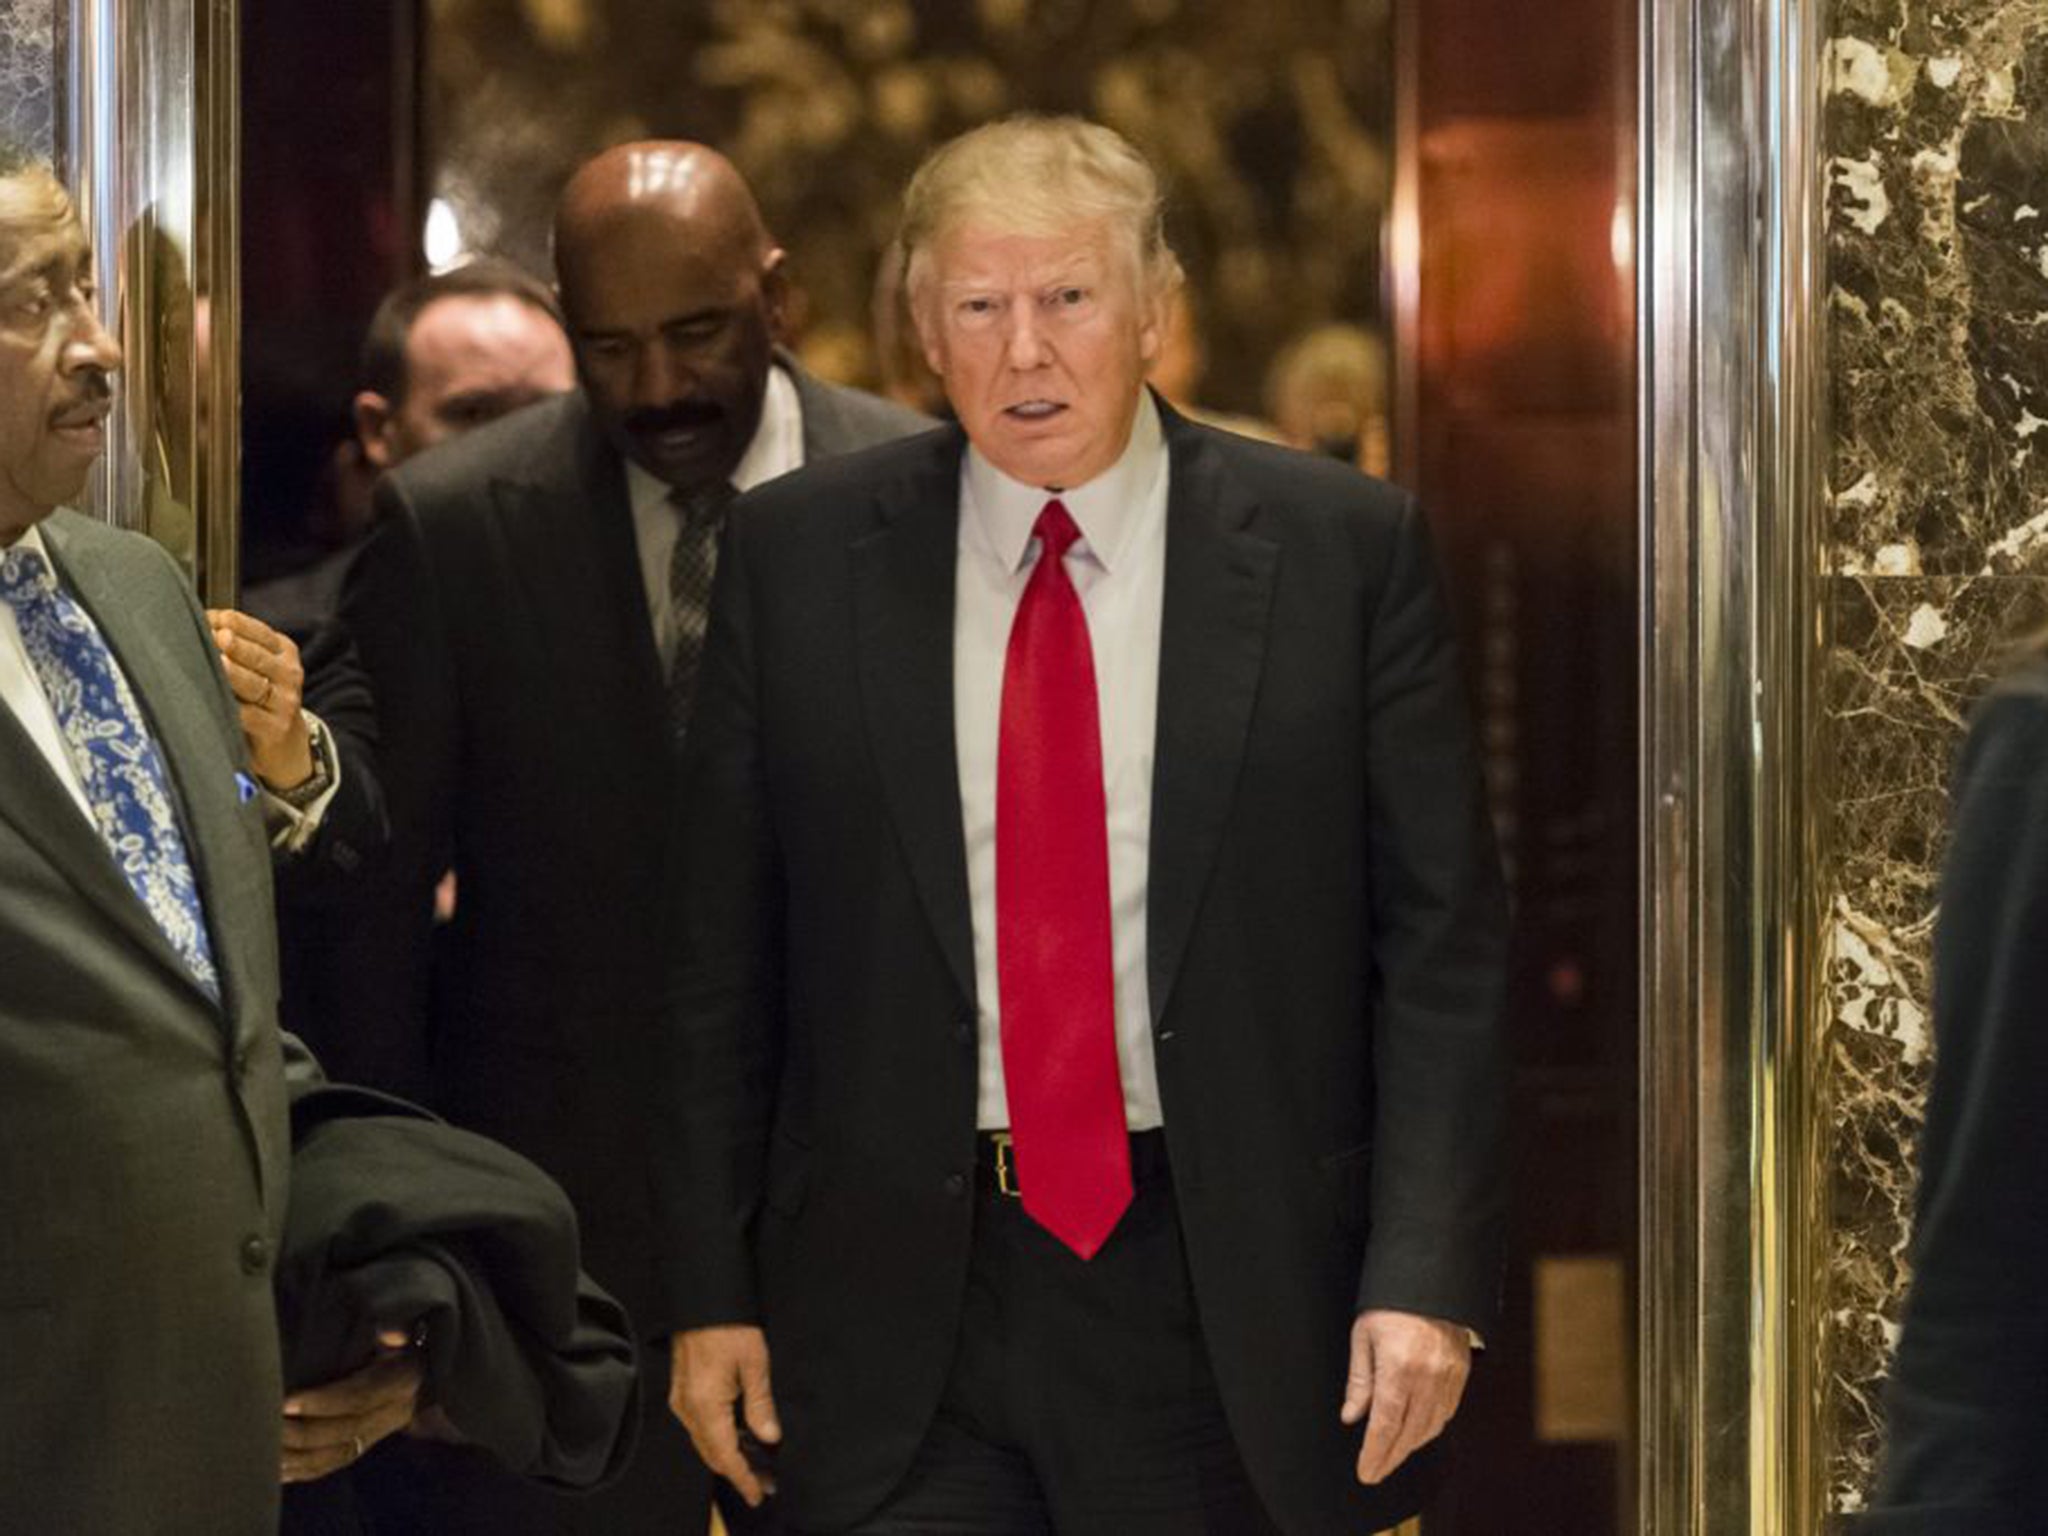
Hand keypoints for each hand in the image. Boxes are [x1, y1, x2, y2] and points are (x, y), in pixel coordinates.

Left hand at [206, 608, 312, 790]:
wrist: (284, 743)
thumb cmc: (260, 698)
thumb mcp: (260, 666)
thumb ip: (238, 645)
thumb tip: (203, 622)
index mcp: (285, 652)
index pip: (259, 632)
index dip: (234, 623)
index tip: (210, 618)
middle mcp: (288, 674)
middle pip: (258, 656)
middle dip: (235, 645)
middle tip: (216, 635)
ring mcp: (284, 702)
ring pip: (254, 684)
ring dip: (233, 673)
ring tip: (219, 662)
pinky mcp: (273, 728)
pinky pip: (248, 715)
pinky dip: (231, 707)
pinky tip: (214, 699)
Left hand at [280, 1327, 424, 1483]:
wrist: (418, 1372)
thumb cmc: (397, 1344)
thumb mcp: (398, 1331)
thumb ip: (392, 1327)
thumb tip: (393, 1334)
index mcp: (400, 1383)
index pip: (359, 1398)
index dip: (323, 1403)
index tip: (286, 1402)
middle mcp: (391, 1414)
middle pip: (344, 1431)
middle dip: (301, 1432)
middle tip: (266, 1426)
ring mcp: (377, 1434)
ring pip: (335, 1455)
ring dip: (298, 1456)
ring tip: (265, 1448)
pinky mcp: (363, 1447)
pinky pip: (332, 1466)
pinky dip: (302, 1470)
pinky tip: (276, 1468)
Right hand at [671, 1326, 779, 1506]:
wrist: (703, 1297)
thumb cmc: (730, 1326)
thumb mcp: (755, 1364)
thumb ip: (760, 1405)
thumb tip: (769, 1437)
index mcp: (705, 1405)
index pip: (725, 1455)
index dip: (743, 1478)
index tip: (759, 1493)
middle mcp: (687, 1408)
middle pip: (711, 1454)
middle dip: (736, 1472)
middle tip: (762, 1484)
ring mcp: (681, 1400)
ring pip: (703, 1441)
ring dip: (726, 1456)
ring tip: (754, 1465)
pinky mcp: (681, 1391)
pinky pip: (698, 1426)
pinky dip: (717, 1438)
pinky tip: (736, 1437)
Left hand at [1340, 1309, 1470, 1484]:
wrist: (1432, 1281)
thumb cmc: (1392, 1304)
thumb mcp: (1364, 1336)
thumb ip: (1359, 1381)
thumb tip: (1351, 1416)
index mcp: (1398, 1369)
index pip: (1385, 1426)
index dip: (1375, 1454)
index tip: (1366, 1472)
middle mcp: (1427, 1378)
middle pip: (1408, 1435)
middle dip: (1390, 1457)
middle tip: (1375, 1470)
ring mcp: (1448, 1378)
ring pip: (1430, 1428)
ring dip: (1410, 1446)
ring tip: (1392, 1453)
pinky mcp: (1461, 1374)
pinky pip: (1447, 1413)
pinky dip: (1430, 1428)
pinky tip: (1417, 1431)